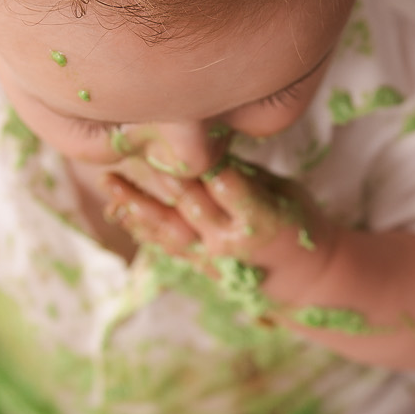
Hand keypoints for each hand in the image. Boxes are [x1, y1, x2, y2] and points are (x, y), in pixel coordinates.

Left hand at [104, 155, 339, 309]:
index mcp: (262, 218)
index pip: (225, 185)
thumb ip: (243, 174)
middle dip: (162, 175)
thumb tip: (203, 146)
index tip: (181, 134)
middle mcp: (232, 242)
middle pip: (191, 205)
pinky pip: (167, 246)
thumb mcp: (282, 191)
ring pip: (169, 229)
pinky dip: (143, 227)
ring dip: (137, 205)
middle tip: (133, 144)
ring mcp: (212, 258)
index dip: (202, 161)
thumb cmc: (296, 221)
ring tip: (109, 182)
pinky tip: (120, 210)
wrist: (304, 279)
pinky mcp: (200, 266)